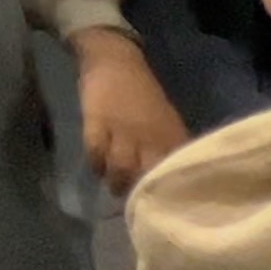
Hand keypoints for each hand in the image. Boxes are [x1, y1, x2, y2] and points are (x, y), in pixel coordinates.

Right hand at [73, 27, 189, 193]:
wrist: (116, 62)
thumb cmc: (144, 98)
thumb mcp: (167, 124)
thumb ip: (170, 151)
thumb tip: (173, 182)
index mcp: (172, 138)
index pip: (174, 174)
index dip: (169, 193)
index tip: (165, 207)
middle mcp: (150, 137)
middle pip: (146, 176)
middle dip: (139, 193)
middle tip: (134, 204)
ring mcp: (123, 130)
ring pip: (121, 168)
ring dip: (116, 183)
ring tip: (114, 188)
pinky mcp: (97, 122)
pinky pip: (96, 153)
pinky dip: (96, 165)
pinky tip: (98, 167)